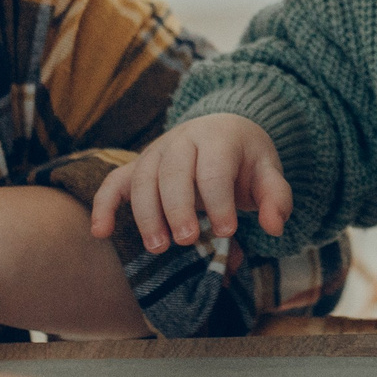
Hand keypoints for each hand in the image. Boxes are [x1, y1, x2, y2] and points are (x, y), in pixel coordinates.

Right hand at [89, 114, 292, 254]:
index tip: (227, 231)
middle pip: (173, 172)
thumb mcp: (268, 172)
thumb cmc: (245, 159)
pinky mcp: (138, 166)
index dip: (219, 201)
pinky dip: (103, 205)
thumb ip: (276, 197)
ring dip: (146, 214)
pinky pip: (113, 181)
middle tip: (187, 240)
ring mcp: (156, 151)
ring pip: (142, 178)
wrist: (223, 129)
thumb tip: (274, 226)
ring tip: (158, 247)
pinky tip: (100, 232)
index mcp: (218, 137)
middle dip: (178, 208)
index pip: (213, 169)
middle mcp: (183, 139)